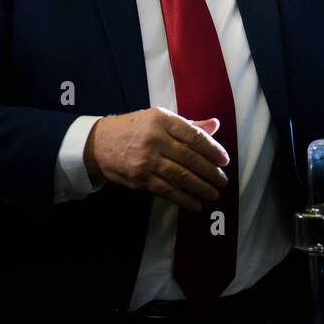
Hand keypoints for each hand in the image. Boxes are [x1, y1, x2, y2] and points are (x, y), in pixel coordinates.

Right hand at [84, 107, 229, 211]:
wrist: (99, 143)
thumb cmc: (134, 128)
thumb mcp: (158, 119)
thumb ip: (188, 124)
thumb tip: (215, 125)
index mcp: (162, 120)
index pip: (194, 135)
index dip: (213, 149)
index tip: (224, 160)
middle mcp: (155, 139)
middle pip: (190, 158)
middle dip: (210, 172)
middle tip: (223, 181)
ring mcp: (147, 160)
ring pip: (181, 177)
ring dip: (201, 188)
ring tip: (214, 194)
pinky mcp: (140, 178)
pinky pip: (166, 191)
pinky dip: (183, 199)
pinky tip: (195, 204)